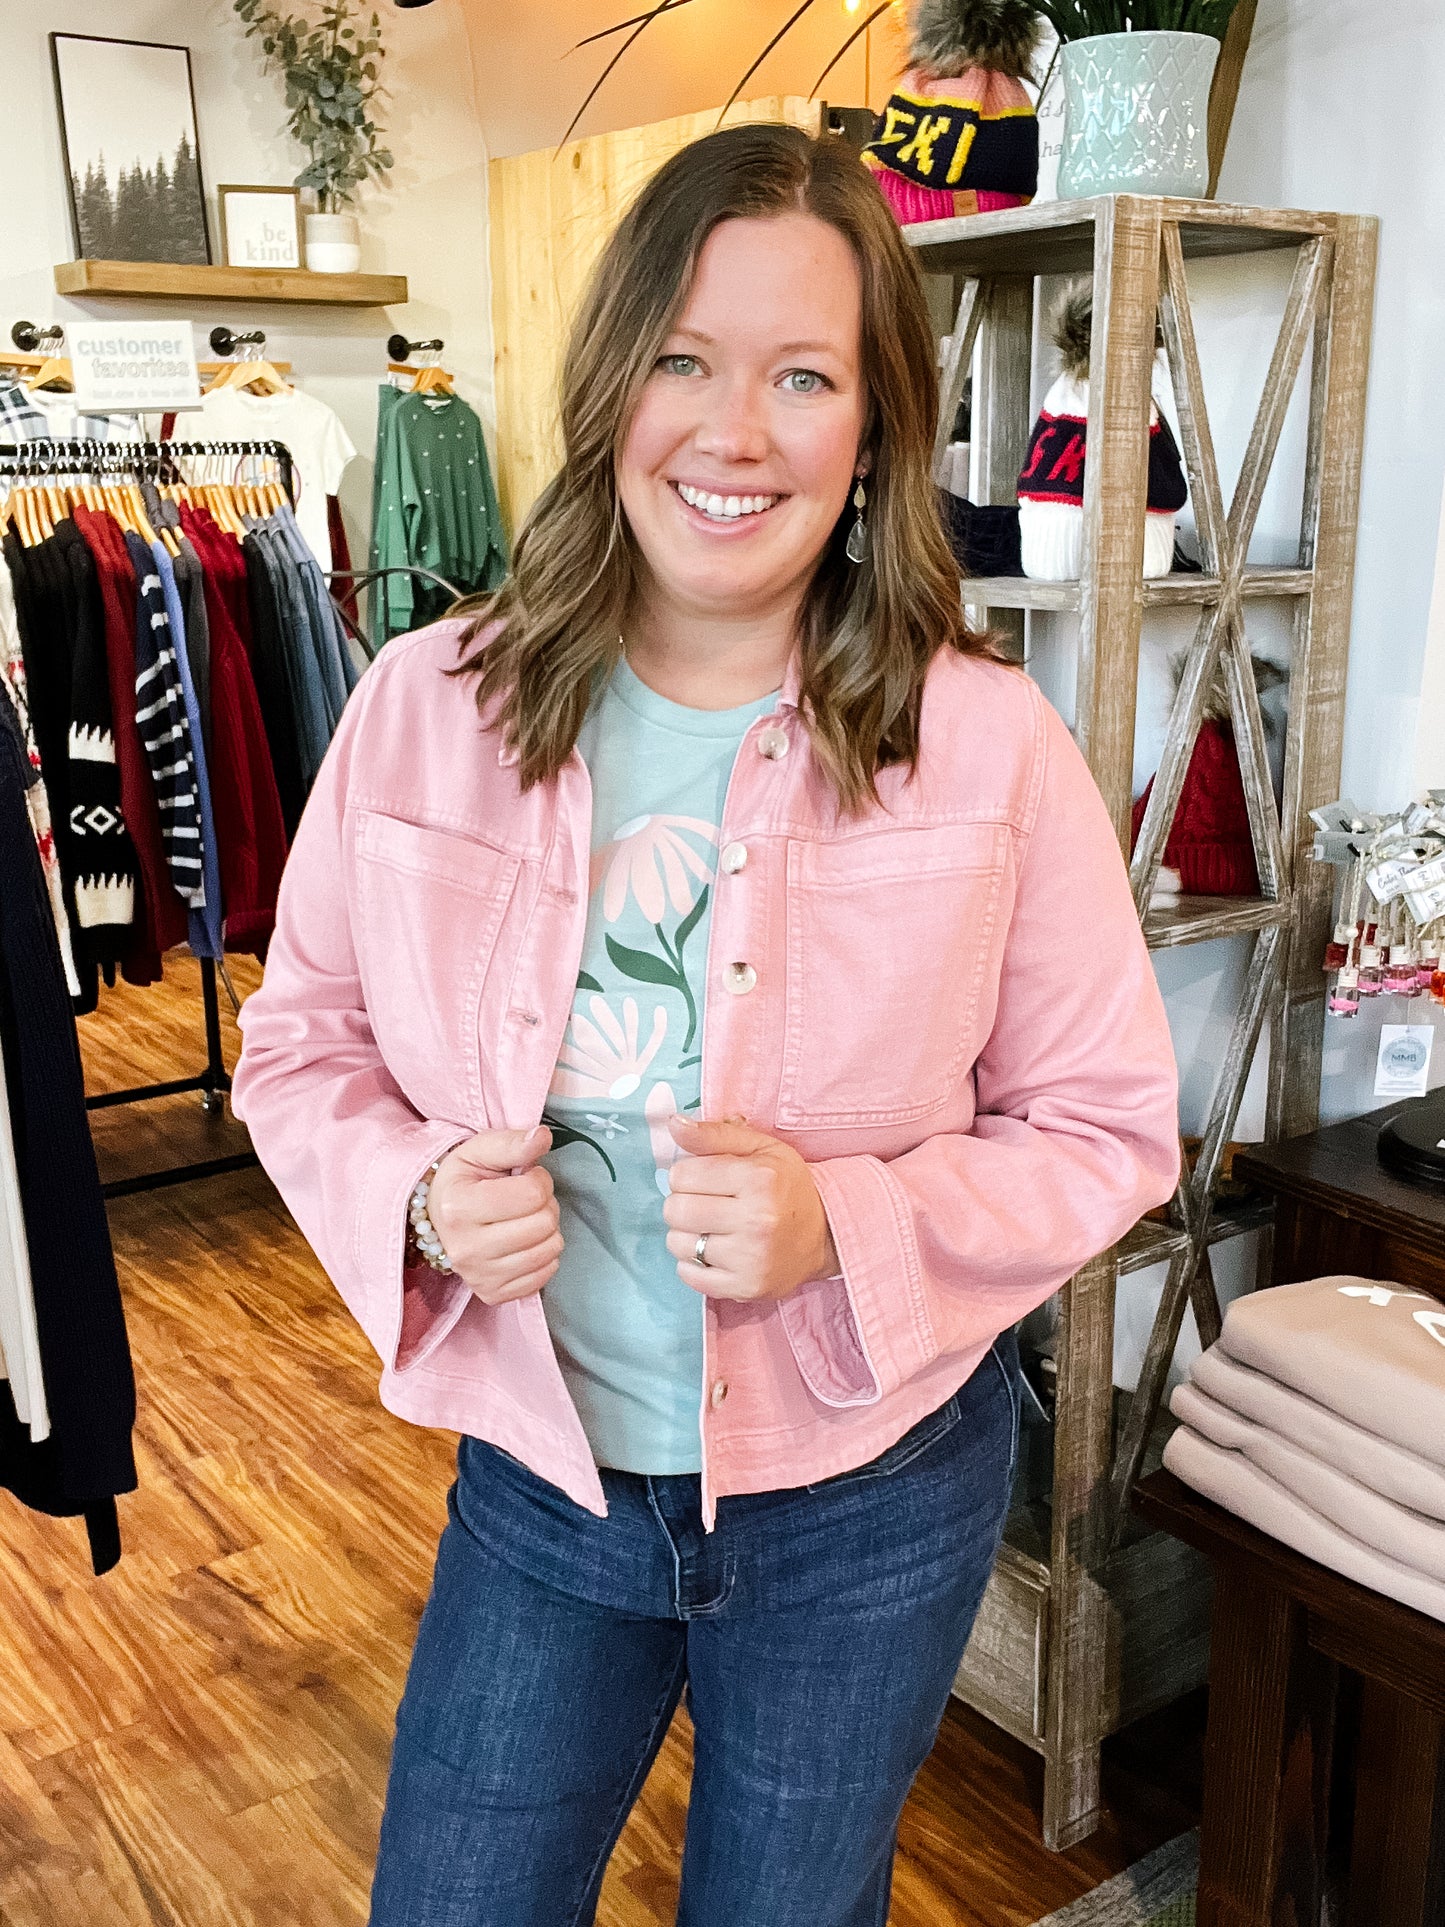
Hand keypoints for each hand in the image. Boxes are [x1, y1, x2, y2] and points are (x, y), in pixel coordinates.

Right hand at [427, 1126, 561, 1305]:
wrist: (437, 1218)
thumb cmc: (463, 1181)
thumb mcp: (480, 1151)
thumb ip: (513, 1143)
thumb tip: (542, 1137)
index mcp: (459, 1208)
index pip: (533, 1194)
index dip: (539, 1178)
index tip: (525, 1176)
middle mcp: (465, 1248)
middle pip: (544, 1223)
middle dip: (545, 1204)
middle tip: (527, 1199)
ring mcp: (478, 1276)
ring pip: (549, 1250)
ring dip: (548, 1230)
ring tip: (526, 1219)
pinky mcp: (492, 1295)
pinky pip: (544, 1276)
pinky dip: (544, 1256)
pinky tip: (525, 1243)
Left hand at [662, 1116, 838, 1302]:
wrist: (825, 1234)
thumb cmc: (786, 1186)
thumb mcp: (760, 1149)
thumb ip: (714, 1134)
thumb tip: (672, 1125)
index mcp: (758, 1178)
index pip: (681, 1175)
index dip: (687, 1175)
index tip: (705, 1180)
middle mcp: (756, 1220)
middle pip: (675, 1210)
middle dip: (683, 1204)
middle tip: (706, 1204)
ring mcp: (751, 1258)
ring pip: (677, 1243)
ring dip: (687, 1234)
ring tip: (712, 1228)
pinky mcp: (745, 1288)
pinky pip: (689, 1274)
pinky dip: (693, 1263)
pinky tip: (715, 1252)